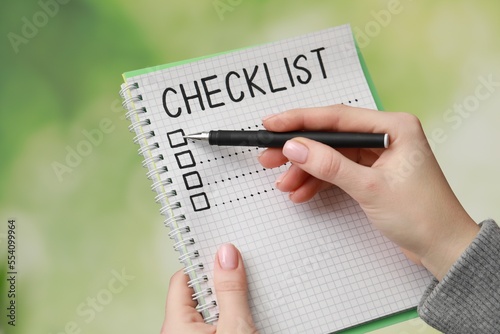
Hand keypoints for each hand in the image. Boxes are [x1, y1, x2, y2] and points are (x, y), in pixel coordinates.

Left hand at [161, 243, 257, 333]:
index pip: (183, 279)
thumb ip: (231, 291)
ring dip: (230, 299)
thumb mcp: (236, 326)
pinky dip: (233, 316)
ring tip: (251, 288)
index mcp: (176, 325)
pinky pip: (218, 324)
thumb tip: (227, 254)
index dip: (202, 263)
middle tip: (242, 265)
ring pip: (211, 310)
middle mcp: (180, 332)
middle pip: (198, 293)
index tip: (222, 249)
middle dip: (221, 280)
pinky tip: (251, 312)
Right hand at [259, 105, 478, 279]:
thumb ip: (330, 166)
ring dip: (306, 170)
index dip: (301, 120)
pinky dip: (319, 182)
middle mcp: (385, 135)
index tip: (273, 124)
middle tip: (269, 156)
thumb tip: (295, 147)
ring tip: (284, 184)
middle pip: (330, 136)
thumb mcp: (370, 188)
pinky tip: (302, 192)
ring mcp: (377, 155)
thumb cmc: (422, 215)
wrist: (442, 248)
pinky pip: (337, 171)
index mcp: (394, 127)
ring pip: (330, 156)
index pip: (338, 117)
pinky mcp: (371, 174)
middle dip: (299, 149)